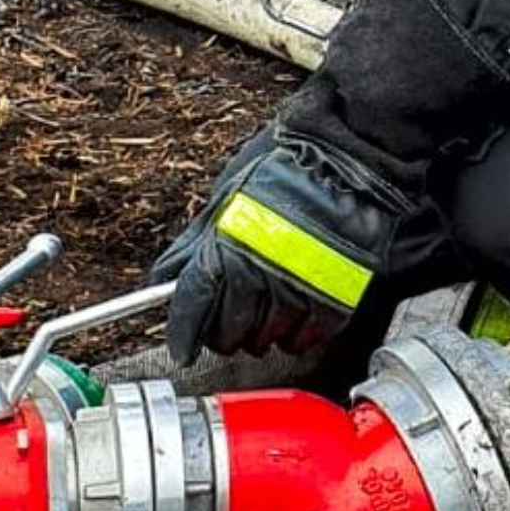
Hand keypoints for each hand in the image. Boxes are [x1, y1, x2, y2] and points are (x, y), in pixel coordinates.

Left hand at [164, 131, 423, 364]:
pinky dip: (294, 335)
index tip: (182, 348)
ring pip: (265, 341)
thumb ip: (195, 244)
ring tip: (262, 309)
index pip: (195, 305)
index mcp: (228, 247)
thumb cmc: (282, 170)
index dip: (183, 333)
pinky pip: (304, 338)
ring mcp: (299, 289)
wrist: (344, 162)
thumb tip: (164, 278)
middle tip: (225, 319)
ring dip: (258, 334)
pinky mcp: (335, 299)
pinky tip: (291, 315)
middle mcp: (261, 273)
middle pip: (228, 332)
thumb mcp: (224, 199)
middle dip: (221, 332)